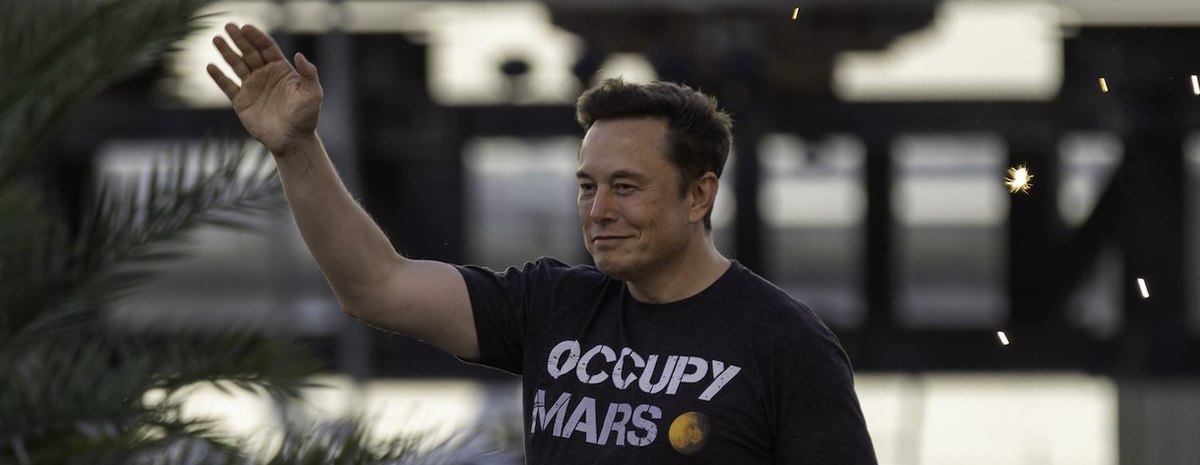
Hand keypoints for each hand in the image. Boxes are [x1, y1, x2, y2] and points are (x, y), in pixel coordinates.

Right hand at [206, 23, 322, 154]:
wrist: (292, 141)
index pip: (267, 48)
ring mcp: (252, 87)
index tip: (246, 27)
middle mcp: (265, 75)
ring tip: (216, 39)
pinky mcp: (241, 101)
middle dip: (239, 39)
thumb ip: (309, 74)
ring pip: (237, 65)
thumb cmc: (306, 117)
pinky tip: (210, 67)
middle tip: (229, 26)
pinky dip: (219, 77)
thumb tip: (299, 55)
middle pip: (250, 52)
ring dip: (226, 52)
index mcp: (281, 70)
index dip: (257, 37)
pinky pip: (228, 86)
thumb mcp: (313, 94)